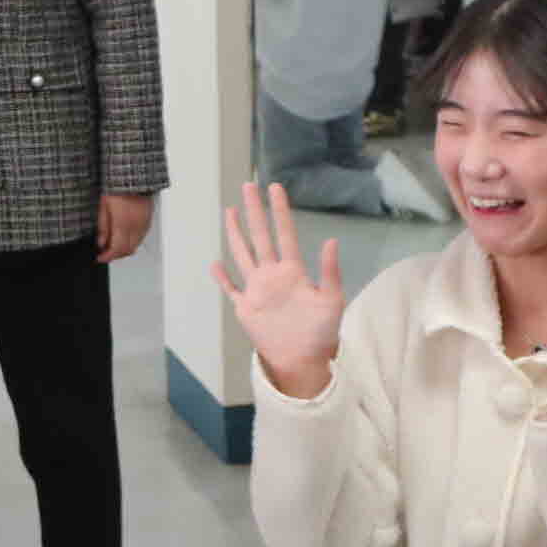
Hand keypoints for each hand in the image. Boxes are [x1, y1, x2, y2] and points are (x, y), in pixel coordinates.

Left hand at [96, 191, 153, 265]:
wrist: (134, 178)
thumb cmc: (118, 188)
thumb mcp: (103, 207)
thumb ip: (103, 227)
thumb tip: (101, 242)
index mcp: (123, 224)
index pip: (116, 249)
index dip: (107, 257)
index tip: (101, 257)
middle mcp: (136, 227)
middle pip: (127, 251)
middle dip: (116, 255)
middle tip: (105, 253)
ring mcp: (144, 225)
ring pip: (135, 246)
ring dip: (124, 250)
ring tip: (113, 245)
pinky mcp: (148, 221)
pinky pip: (141, 238)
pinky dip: (132, 242)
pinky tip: (124, 238)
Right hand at [211, 181, 343, 399]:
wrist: (303, 360)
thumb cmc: (321, 332)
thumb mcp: (332, 300)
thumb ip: (330, 271)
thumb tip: (331, 240)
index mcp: (293, 270)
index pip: (284, 233)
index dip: (279, 211)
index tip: (275, 188)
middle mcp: (272, 275)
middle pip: (260, 236)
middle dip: (254, 212)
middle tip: (248, 186)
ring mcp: (257, 289)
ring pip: (243, 255)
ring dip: (235, 234)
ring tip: (229, 211)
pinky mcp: (246, 307)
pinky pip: (230, 289)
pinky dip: (222, 278)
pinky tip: (215, 264)